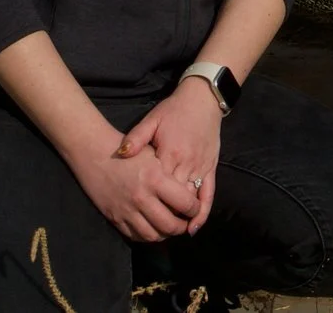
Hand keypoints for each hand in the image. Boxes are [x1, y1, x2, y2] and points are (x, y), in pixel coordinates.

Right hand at [66, 120, 202, 241]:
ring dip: (165, 235)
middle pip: (170, 225)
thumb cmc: (130, 152)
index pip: (185, 203)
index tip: (196, 208)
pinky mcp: (115, 218)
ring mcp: (127, 210)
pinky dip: (147, 236)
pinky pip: (135, 236)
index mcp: (155, 179)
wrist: (96, 154)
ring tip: (170, 228)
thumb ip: (172, 175)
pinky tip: (153, 228)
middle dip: (182, 227)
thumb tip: (190, 194)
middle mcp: (142, 198)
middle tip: (186, 223)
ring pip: (153, 235)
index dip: (195, 209)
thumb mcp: (155, 155)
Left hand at [115, 82, 222, 235]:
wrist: (202, 98)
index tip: (136, 215)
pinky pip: (208, 194)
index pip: (157, 187)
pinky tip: (193, 226)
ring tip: (167, 233)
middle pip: (173, 199)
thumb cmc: (174, 110)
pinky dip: (202, 212)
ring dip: (180, 219)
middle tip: (150, 231)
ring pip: (190, 200)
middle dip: (163, 216)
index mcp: (169, 154)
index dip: (148, 204)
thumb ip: (136, 138)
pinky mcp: (211, 168)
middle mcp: (186, 164)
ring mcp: (200, 167)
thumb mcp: (152, 120)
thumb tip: (121, 153)